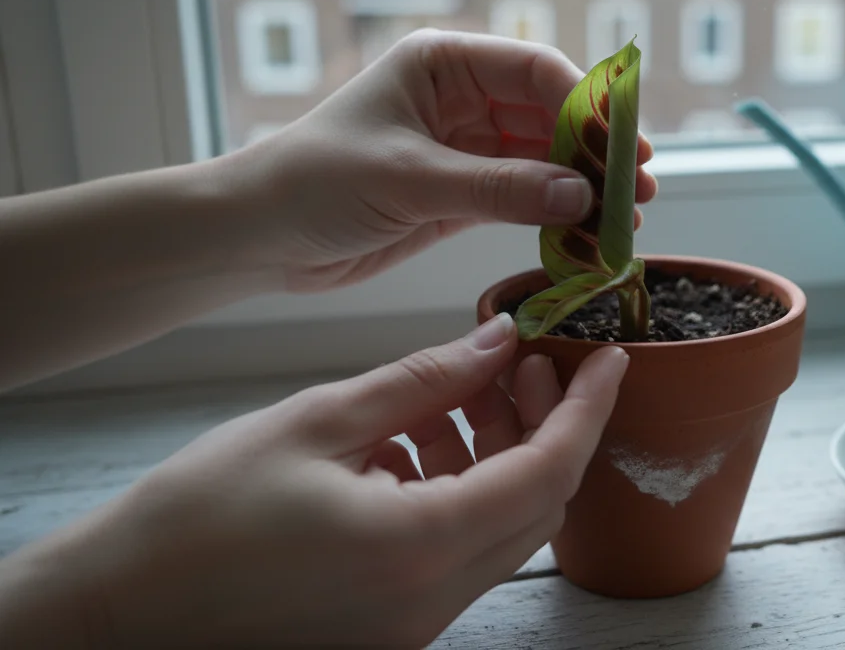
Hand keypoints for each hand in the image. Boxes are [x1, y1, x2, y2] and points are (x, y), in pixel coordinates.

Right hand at [0, 314, 627, 647]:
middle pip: (533, 504)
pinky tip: (413, 438)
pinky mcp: (387, 627)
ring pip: (495, 526)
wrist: (114, 617)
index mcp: (420, 547)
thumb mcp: (314, 423)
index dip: (587, 409)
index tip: (611, 358)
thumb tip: (495, 342)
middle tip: (525, 361)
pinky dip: (453, 490)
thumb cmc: (195, 521)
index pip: (547, 473)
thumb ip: (420, 381)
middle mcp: (431, 599)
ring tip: (464, 387)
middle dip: (543, 425)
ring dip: (495, 453)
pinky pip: (452, 550)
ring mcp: (411, 623)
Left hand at [223, 30, 657, 291]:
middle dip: (595, 154)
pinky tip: (586, 236)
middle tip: (640, 191)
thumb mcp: (411, 180)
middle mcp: (461, 98)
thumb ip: (499, 188)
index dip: (589, 106)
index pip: (536, 71)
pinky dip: (555, 217)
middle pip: (549, 117)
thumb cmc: (316, 183)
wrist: (258, 237)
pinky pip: (523, 199)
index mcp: (444, 64)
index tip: (627, 145)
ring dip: (581, 191)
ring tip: (624, 223)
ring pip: (543, 162)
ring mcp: (465, 147)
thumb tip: (581, 198)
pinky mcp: (462, 194)